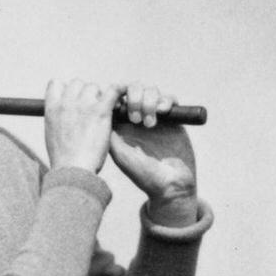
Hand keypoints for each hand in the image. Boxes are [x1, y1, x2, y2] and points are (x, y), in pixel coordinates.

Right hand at [43, 78, 121, 178]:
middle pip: (78, 84)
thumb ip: (57, 121)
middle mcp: (66, 102)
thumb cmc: (64, 161)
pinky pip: (113, 90)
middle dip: (84, 95)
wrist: (73, 170)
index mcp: (51, 108)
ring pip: (94, 88)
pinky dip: (119, 91)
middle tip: (91, 111)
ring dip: (99, 98)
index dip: (66, 91)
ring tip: (104, 114)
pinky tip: (121, 99)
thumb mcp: (52, 136)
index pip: (56, 84)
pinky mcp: (100, 110)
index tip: (72, 101)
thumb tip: (63, 118)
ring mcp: (83, 104)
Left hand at [108, 84, 197, 221]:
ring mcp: (156, 117)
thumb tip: (102, 111)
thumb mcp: (121, 155)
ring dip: (149, 101)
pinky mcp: (173, 119)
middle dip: (135, 97)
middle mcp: (139, 119)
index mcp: (123, 126)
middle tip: (135, 118)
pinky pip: (170, 99)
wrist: (171, 186)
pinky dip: (166, 101)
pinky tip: (162, 112)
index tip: (122, 108)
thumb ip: (111, 133)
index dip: (120, 96)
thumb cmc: (144, 175)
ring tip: (150, 123)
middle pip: (135, 90)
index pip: (119, 99)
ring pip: (152, 91)